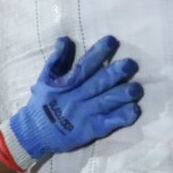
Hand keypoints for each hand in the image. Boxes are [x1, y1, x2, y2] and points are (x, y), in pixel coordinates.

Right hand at [5, 35, 142, 162]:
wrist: (35, 133)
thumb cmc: (43, 102)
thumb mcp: (45, 79)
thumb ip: (57, 59)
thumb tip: (65, 39)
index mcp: (67, 83)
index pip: (84, 66)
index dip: (98, 53)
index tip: (112, 41)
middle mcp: (77, 97)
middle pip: (98, 83)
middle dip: (115, 73)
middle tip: (131, 64)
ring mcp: (85, 115)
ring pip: (106, 102)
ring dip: (122, 95)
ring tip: (137, 88)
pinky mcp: (91, 130)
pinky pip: (108, 123)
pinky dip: (121, 117)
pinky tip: (134, 110)